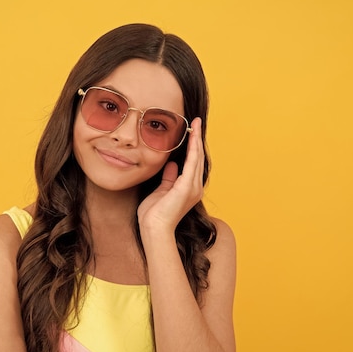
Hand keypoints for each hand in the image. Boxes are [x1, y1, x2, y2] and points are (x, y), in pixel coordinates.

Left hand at [137, 117, 204, 235]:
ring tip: (196, 124)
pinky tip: (192, 137)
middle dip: (197, 139)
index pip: (192, 162)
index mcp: (188, 189)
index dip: (193, 146)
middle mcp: (195, 187)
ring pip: (197, 157)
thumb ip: (168, 178)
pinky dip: (193, 148)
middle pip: (198, 157)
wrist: (154, 229)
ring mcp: (192, 187)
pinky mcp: (186, 187)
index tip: (192, 131)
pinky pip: (192, 163)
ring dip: (196, 140)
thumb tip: (171, 164)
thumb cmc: (154, 214)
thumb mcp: (161, 191)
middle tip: (196, 122)